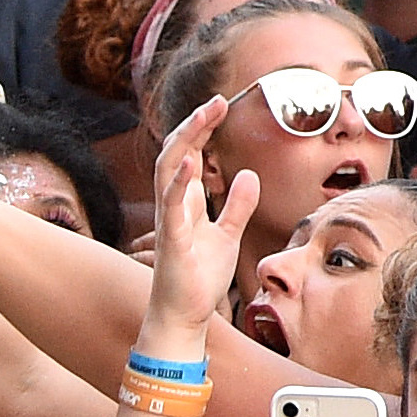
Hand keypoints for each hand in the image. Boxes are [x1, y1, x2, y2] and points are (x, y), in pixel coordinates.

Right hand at [141, 105, 253, 338]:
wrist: (185, 316)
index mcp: (186, 203)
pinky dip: (178, 185)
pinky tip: (190, 166)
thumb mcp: (228, 235)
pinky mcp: (173, 243)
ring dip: (185, 142)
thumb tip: (247, 175)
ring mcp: (170, 223)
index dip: (201, 130)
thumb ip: (237, 206)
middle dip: (194, 126)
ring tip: (203, 117)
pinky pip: (171, 210)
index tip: (221, 106)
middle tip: (217, 101)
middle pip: (176, 155)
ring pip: (168, 173)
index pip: (190, 156)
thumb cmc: (200, 277)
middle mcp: (173, 208)